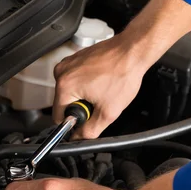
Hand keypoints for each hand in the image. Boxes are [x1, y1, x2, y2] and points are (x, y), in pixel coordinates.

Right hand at [52, 0, 190, 138]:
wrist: (132, 51)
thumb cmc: (123, 74)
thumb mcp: (108, 112)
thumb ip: (90, 131)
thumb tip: (78, 138)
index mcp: (64, 85)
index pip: (58, 117)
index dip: (74, 123)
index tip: (88, 119)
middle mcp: (61, 72)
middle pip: (64, 104)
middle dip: (81, 108)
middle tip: (100, 102)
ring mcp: (68, 63)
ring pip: (70, 92)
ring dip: (84, 95)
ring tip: (102, 89)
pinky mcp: (76, 58)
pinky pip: (75, 79)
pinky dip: (86, 84)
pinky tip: (101, 81)